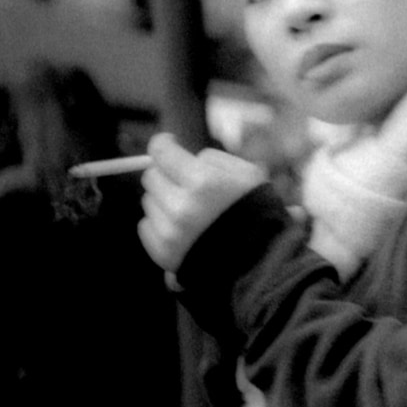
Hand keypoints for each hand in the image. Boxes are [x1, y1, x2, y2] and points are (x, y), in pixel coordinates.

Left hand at [138, 133, 266, 272]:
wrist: (260, 261)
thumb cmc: (257, 213)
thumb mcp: (247, 174)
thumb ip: (213, 159)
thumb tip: (186, 155)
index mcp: (203, 182)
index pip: (161, 152)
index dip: (163, 144)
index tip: (168, 144)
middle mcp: (181, 206)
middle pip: (151, 177)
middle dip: (166, 175)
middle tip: (182, 182)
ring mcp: (169, 232)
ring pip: (148, 201)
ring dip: (164, 200)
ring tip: (187, 209)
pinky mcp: (162, 252)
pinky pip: (146, 226)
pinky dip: (159, 223)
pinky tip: (180, 228)